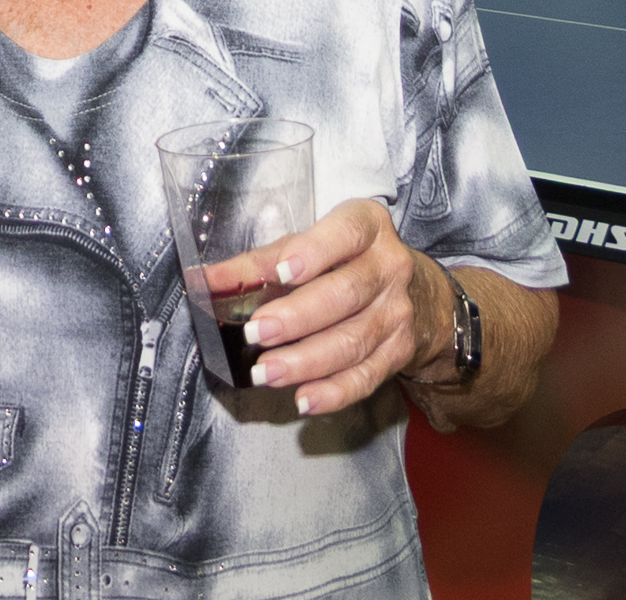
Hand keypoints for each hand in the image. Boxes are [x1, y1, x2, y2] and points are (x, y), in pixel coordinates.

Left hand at [204, 198, 445, 416]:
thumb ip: (261, 261)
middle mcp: (389, 268)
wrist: (417, 293)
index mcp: (367, 227)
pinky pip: (367, 376)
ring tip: (266, 371)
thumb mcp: (309, 244)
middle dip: (297, 317)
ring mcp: (397, 313)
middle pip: (345, 294)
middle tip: (256, 332)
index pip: (345, 234)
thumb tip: (208, 281)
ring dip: (306, 361)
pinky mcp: (399, 352)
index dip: (314, 252)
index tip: (283, 272)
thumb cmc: (344, 259)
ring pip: (353, 341)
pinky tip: (304, 399)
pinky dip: (334, 392)